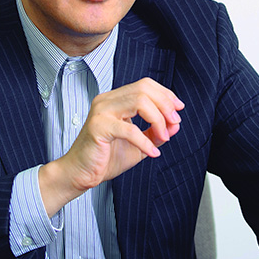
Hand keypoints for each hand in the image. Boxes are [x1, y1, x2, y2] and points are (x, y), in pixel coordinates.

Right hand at [38, 78, 183, 215]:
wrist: (80, 173)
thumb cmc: (105, 158)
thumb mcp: (139, 144)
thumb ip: (156, 133)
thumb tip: (176, 124)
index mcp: (116, 100)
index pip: (145, 85)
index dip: (166, 94)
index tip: (178, 109)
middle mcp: (107, 100)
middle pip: (144, 89)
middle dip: (165, 105)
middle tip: (174, 123)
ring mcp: (101, 111)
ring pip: (139, 101)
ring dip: (158, 120)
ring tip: (164, 137)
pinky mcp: (98, 127)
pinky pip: (129, 129)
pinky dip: (145, 141)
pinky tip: (152, 152)